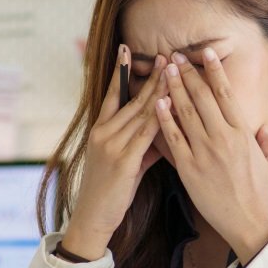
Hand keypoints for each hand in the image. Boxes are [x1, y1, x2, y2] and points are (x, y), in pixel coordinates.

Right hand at [63, 45, 167, 259]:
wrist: (93, 217)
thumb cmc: (111, 191)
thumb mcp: (126, 162)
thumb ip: (143, 144)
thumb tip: (163, 130)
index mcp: (100, 130)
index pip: (111, 94)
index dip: (119, 72)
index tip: (126, 50)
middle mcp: (103, 133)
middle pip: (131, 99)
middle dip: (150, 76)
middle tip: (165, 54)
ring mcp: (111, 146)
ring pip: (140, 112)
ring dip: (159, 90)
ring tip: (173, 71)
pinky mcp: (122, 161)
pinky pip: (145, 135)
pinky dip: (158, 118)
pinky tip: (170, 104)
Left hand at [155, 47, 267, 263]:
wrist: (248, 223)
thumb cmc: (261, 195)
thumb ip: (267, 142)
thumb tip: (262, 129)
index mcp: (243, 133)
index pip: (226, 93)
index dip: (214, 70)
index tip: (205, 53)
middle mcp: (223, 137)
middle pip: (202, 97)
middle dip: (187, 73)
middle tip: (175, 56)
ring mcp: (205, 152)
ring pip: (186, 112)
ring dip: (173, 88)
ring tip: (163, 70)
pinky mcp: (189, 169)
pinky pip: (173, 139)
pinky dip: (164, 119)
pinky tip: (156, 103)